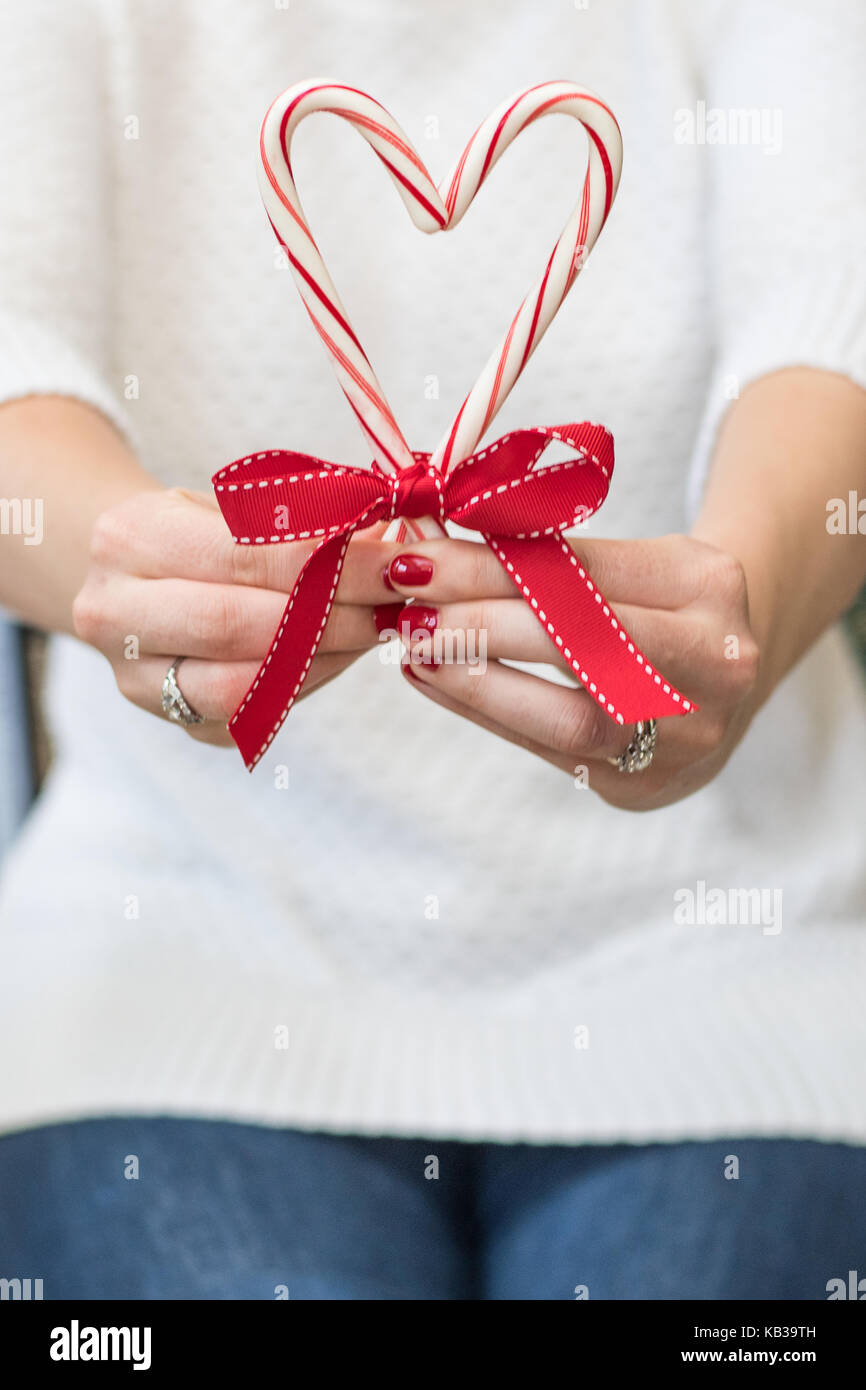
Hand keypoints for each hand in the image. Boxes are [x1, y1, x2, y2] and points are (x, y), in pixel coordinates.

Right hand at [73, 486, 397, 745]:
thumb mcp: (237, 506)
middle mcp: (116, 613)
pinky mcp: (173, 721)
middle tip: (397, 602)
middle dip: (335, 615)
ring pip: (243, 685)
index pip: (246, 557)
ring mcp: (137, 678)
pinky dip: (309, 683)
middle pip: (239, 626)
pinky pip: (253, 715)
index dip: (332, 563)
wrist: (138, 576)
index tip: (398, 562)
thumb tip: (394, 536)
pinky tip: (343, 654)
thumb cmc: (202, 532)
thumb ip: (306, 520)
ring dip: (326, 657)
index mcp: (130, 538)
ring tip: (377, 626)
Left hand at [384, 534, 760, 809]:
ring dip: (479, 684)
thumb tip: (430, 551)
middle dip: (483, 627)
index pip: (587, 574)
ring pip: (570, 719)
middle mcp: (714, 666)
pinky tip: (437, 683)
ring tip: (417, 652)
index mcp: (710, 588)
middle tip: (413, 612)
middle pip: (585, 647)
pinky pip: (552, 753)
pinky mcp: (646, 786)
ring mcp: (688, 738)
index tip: (421, 559)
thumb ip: (548, 559)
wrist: (730, 677)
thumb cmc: (662, 603)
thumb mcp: (634, 561)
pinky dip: (487, 714)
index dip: (494, 568)